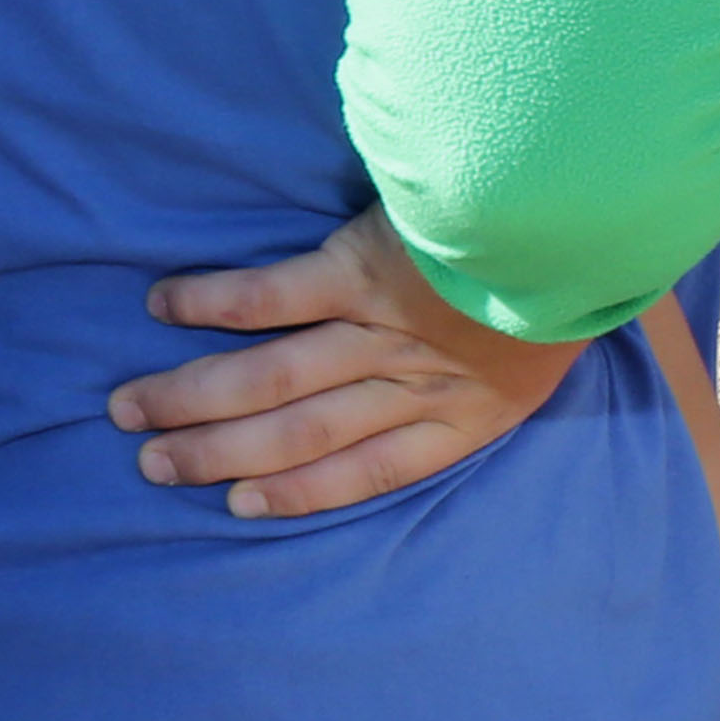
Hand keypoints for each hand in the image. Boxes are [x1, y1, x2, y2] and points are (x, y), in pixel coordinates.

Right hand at [108, 206, 589, 517]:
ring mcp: (382, 330)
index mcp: (472, 412)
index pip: (372, 469)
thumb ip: (508, 347)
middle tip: (153, 466)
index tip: (242, 504)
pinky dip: (215, 302)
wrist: (587, 216)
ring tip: (133, 410)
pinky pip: (272, 295)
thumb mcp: (558, 332)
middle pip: (301, 433)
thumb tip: (471, 343)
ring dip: (196, 395)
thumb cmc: (578, 267)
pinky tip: (164, 306)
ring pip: (272, 377)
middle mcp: (415, 383)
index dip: (303, 492)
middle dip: (220, 453)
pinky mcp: (360, 270)